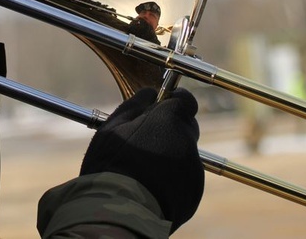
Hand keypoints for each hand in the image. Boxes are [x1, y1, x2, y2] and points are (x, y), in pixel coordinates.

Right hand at [80, 87, 203, 231]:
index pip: (186, 100)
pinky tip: (151, 185)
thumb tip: (150, 92)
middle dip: (171, 129)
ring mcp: (193, 169)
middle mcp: (187, 142)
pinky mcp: (193, 193)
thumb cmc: (111, 165)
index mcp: (169, 121)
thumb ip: (135, 105)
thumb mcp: (113, 127)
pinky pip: (186, 177)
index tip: (162, 107)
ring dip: (171, 154)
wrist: (119, 212)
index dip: (174, 101)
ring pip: (185, 153)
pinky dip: (174, 178)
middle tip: (147, 139)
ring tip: (145, 168)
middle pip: (187, 127)